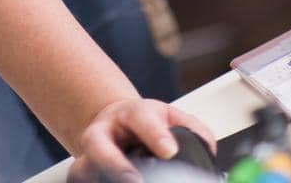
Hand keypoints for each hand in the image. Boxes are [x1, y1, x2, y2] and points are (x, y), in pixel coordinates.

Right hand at [67, 99, 217, 180]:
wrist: (113, 123)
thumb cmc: (144, 122)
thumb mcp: (167, 116)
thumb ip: (191, 129)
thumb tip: (210, 150)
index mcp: (130, 114)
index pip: (142, 119)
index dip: (156, 135)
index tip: (170, 151)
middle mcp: (102, 132)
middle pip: (97, 144)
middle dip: (114, 165)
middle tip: (135, 180)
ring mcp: (87, 155)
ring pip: (80, 169)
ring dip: (97, 177)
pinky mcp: (82, 173)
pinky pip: (80, 180)